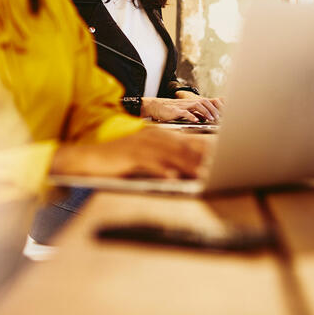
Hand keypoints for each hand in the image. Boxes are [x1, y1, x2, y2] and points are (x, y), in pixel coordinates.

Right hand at [50, 127, 212, 178]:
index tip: (223, 160)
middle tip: (219, 169)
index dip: (204, 151)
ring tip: (202, 176)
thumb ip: (166, 159)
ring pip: (169, 155)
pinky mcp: (129, 156)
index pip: (186, 142)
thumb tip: (187, 169)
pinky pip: (149, 164)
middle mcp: (150, 137)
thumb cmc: (119, 160)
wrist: (91, 159)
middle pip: (181, 148)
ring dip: (186, 166)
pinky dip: (161, 171)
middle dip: (201, 159)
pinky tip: (172, 179)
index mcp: (156, 135)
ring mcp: (140, 146)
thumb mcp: (144, 156)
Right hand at [143, 95, 223, 121]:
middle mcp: (189, 102)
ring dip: (205, 112)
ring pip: (197, 105)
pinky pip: (185, 112)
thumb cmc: (171, 110)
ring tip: (210, 119)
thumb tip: (204, 118)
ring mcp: (183, 106)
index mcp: (192, 103)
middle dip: (213, 109)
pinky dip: (191, 116)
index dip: (217, 104)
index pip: (208, 101)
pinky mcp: (175, 111)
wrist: (157, 107)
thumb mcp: (186, 111)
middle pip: (205, 102)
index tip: (225, 110)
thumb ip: (195, 113)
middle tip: (218, 118)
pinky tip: (196, 120)